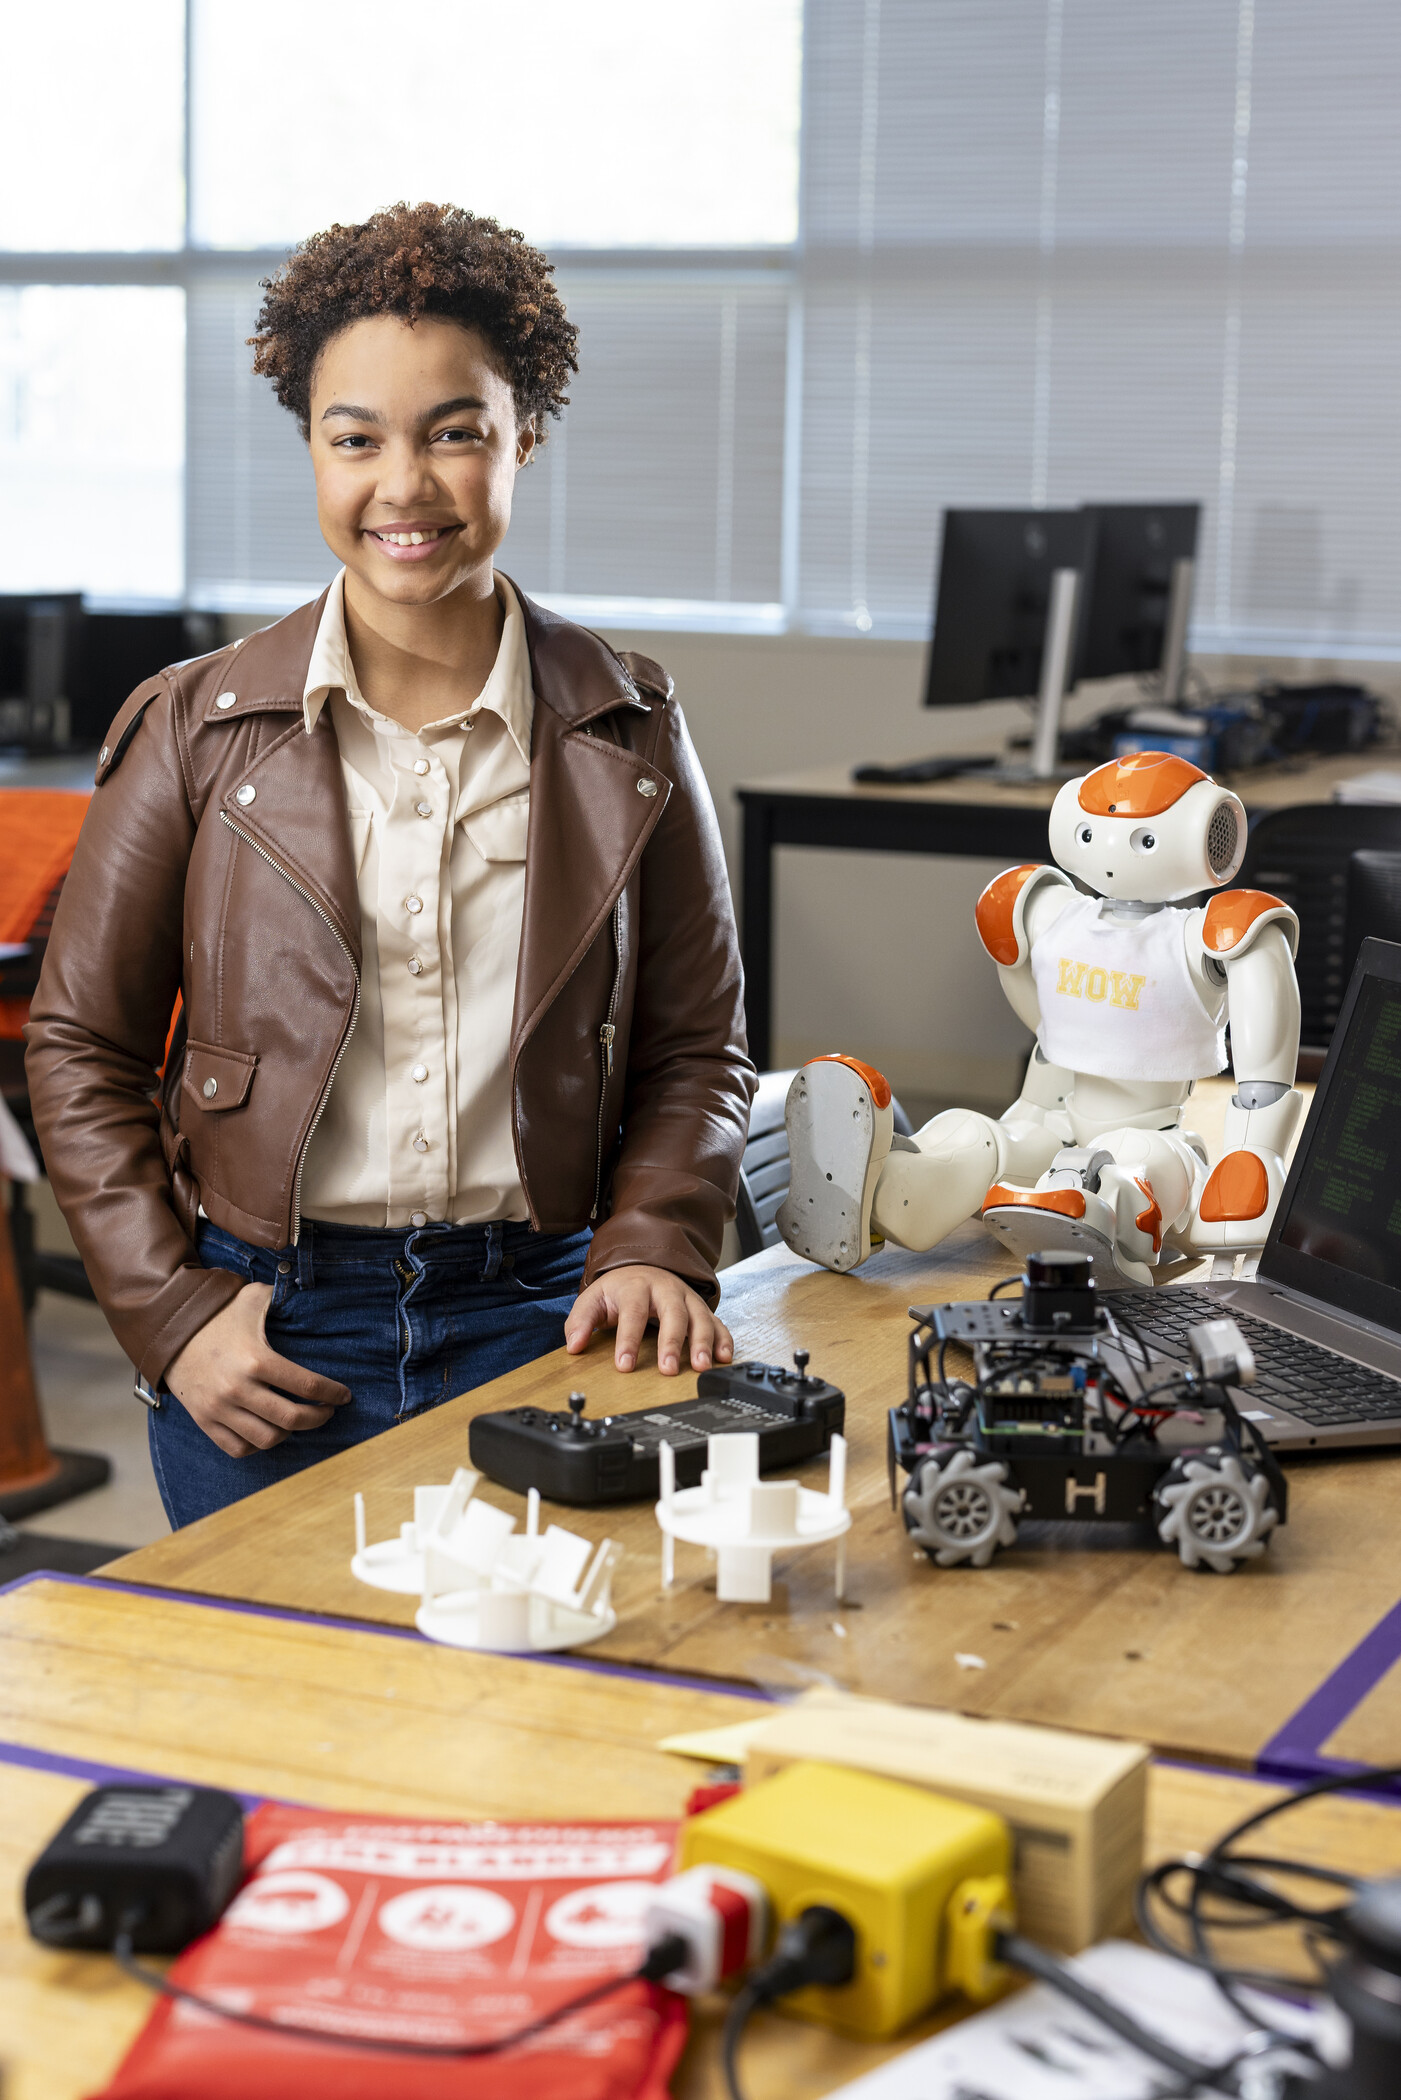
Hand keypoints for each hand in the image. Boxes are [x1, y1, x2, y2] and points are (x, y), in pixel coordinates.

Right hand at [164, 1281, 350, 1456]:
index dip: (333, 1393)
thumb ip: (285, 1297)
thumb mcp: (254, 1297)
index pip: (307, 1386)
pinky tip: (269, 1429)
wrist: (169, 1329)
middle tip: (327, 1410)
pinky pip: (239, 1448)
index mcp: (256, 1359)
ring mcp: (219, 1409)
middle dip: (318, 1417)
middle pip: (292, 1419)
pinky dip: (258, 1444)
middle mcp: (238, 1389)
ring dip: (289, 1433)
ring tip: (297, 1419)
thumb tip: (315, 1297)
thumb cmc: (218, 1313)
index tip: (344, 1395)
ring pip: (267, 1439)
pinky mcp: (204, 1421)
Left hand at [564, 1265, 733, 1375]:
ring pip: (699, 1317)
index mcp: (636, 1286)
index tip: (624, 1364)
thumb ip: (581, 1321)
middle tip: (668, 1368)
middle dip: (672, 1342)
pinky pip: (717, 1322)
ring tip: (701, 1366)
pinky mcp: (701, 1309)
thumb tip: (575, 1345)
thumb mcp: (594, 1299)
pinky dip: (723, 1339)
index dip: (628, 1340)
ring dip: (702, 1343)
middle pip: (673, 1313)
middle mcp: (666, 1290)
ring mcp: (687, 1298)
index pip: (633, 1313)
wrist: (644, 1266)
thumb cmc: (619, 1289)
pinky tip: (723, 1357)